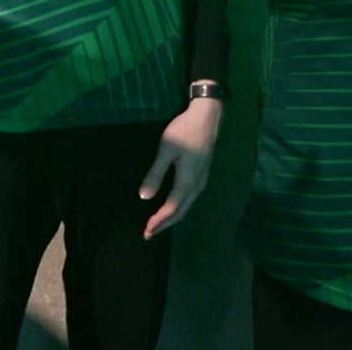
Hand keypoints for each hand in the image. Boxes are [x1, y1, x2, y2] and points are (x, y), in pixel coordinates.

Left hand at [137, 95, 221, 238]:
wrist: (207, 118)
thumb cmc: (184, 131)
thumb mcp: (166, 150)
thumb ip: (155, 174)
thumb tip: (144, 197)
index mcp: (188, 182)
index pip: (172, 209)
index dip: (158, 221)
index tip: (146, 231)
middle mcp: (197, 186)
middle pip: (181, 212)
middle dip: (165, 224)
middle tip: (149, 234)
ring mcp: (202, 180)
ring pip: (186, 206)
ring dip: (172, 217)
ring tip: (158, 224)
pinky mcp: (202, 175)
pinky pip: (189, 199)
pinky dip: (178, 207)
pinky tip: (171, 206)